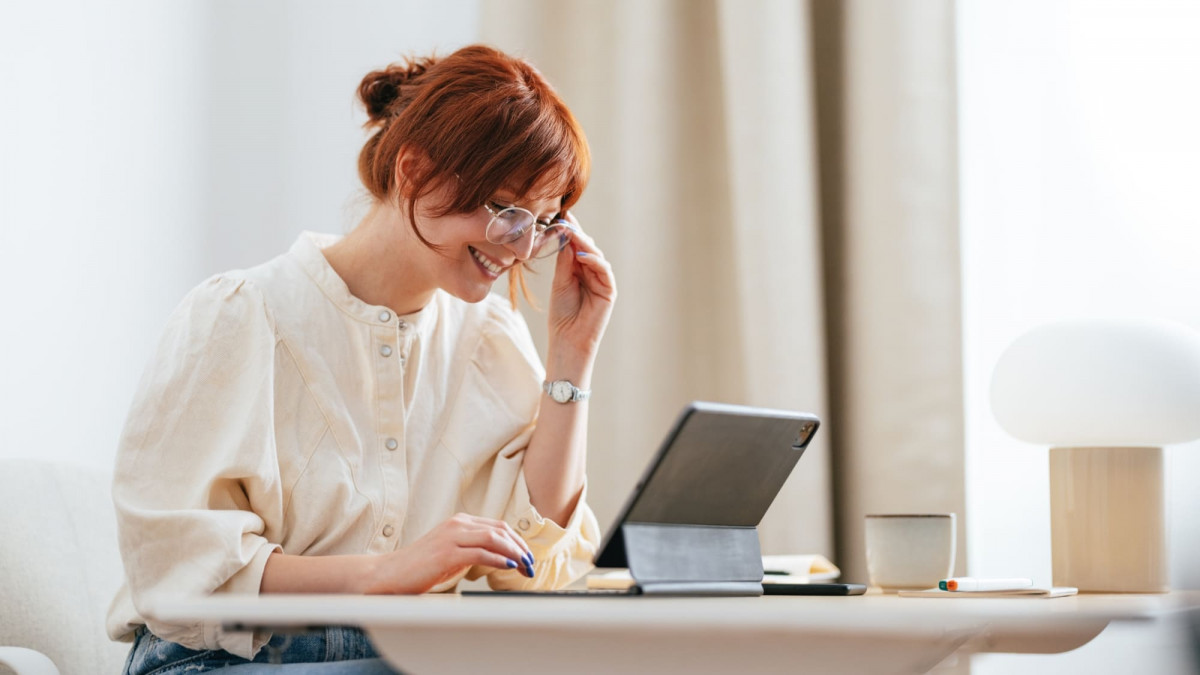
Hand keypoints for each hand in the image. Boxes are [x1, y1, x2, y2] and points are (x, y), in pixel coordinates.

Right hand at [362, 513, 534, 593]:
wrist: (390, 573)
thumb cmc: (420, 567)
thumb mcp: (451, 553)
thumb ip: (471, 549)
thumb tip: (499, 558)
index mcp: (460, 522)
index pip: (498, 527)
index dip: (517, 541)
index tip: (527, 557)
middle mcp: (458, 524)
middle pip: (501, 530)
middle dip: (521, 547)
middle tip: (531, 565)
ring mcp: (452, 537)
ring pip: (494, 538)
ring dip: (515, 553)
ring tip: (525, 567)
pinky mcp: (447, 553)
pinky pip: (480, 552)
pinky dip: (499, 559)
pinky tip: (509, 566)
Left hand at [548, 213, 616, 360]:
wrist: (568, 340)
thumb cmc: (562, 315)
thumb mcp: (560, 282)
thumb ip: (565, 261)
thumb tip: (566, 236)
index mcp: (579, 271)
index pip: (576, 247)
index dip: (570, 232)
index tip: (560, 217)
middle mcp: (592, 273)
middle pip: (587, 247)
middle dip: (577, 233)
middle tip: (565, 220)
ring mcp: (602, 281)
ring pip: (596, 255)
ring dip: (584, 243)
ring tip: (571, 233)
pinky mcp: (609, 290)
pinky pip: (604, 270)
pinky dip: (594, 260)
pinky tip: (581, 254)